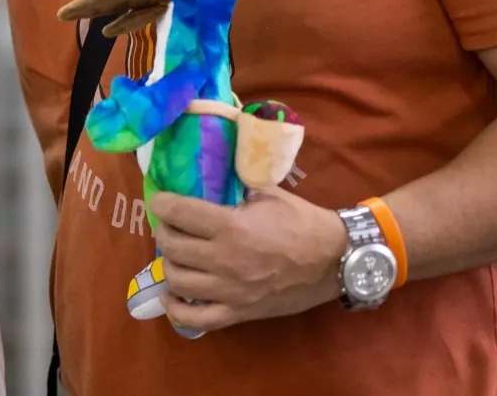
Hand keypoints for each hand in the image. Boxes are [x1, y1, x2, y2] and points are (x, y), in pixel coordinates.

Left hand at [150, 186, 347, 333]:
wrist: (336, 261)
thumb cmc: (303, 222)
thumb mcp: (267, 193)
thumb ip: (235, 187)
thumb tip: (208, 177)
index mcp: (233, 227)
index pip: (179, 213)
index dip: (162, 203)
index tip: (160, 200)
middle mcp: (226, 261)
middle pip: (172, 246)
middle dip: (164, 231)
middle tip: (171, 225)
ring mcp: (231, 291)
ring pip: (177, 282)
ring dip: (170, 264)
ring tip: (177, 254)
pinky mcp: (239, 313)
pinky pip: (196, 319)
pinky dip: (177, 309)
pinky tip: (173, 295)